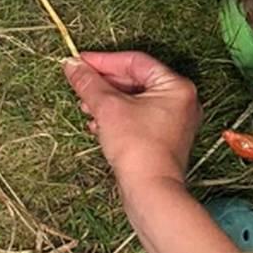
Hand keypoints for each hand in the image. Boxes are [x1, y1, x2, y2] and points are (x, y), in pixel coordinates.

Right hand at [64, 51, 199, 188]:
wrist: (150, 191)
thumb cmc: (138, 148)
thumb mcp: (108, 108)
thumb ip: (89, 83)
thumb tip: (72, 64)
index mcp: (176, 86)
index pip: (135, 62)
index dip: (104, 60)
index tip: (80, 61)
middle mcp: (180, 101)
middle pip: (135, 80)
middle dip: (104, 83)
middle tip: (80, 82)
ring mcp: (173, 121)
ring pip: (134, 100)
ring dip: (107, 101)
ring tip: (86, 105)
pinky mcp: (163, 139)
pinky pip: (137, 118)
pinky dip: (117, 117)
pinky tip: (97, 124)